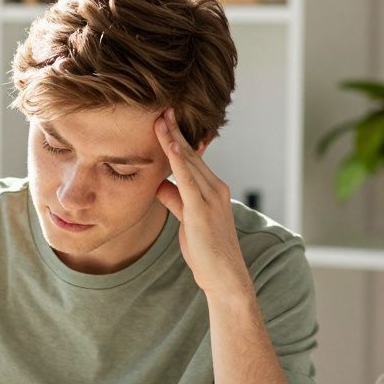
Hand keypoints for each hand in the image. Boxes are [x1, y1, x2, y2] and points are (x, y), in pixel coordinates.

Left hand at [153, 108, 252, 299]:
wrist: (224, 275)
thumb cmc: (206, 250)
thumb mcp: (186, 219)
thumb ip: (174, 199)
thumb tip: (159, 184)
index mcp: (212, 189)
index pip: (192, 158)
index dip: (177, 139)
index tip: (164, 120)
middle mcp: (215, 187)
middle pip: (190, 153)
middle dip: (175, 131)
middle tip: (161, 108)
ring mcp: (211, 196)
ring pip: (188, 161)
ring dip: (173, 139)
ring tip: (160, 118)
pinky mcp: (202, 209)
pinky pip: (187, 179)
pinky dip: (177, 161)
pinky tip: (168, 145)